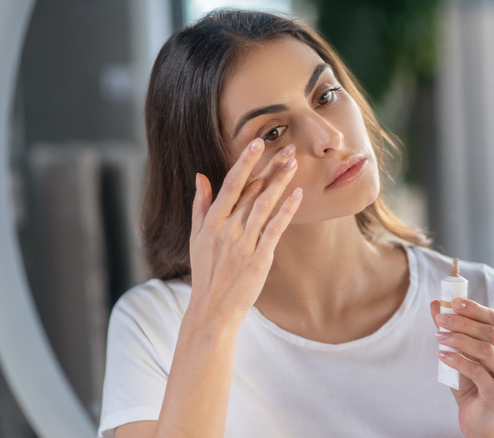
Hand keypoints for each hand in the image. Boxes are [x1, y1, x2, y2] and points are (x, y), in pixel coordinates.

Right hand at [188, 138, 301, 325]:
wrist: (211, 309)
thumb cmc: (205, 273)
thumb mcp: (196, 237)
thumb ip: (200, 206)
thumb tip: (200, 176)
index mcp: (211, 222)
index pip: (230, 184)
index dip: (244, 162)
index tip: (257, 142)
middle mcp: (227, 229)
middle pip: (251, 191)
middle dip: (270, 167)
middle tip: (288, 147)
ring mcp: (243, 243)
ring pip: (264, 205)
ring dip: (280, 182)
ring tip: (294, 163)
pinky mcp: (259, 258)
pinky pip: (274, 229)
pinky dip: (286, 211)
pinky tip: (297, 195)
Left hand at [430, 298, 493, 437]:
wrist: (475, 416)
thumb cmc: (470, 381)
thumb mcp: (460, 351)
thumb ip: (451, 327)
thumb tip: (436, 303)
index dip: (474, 309)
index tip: (453, 302)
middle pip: (490, 332)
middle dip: (462, 322)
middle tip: (441, 319)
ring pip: (485, 350)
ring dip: (459, 340)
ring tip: (438, 337)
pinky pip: (477, 371)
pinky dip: (457, 360)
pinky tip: (442, 355)